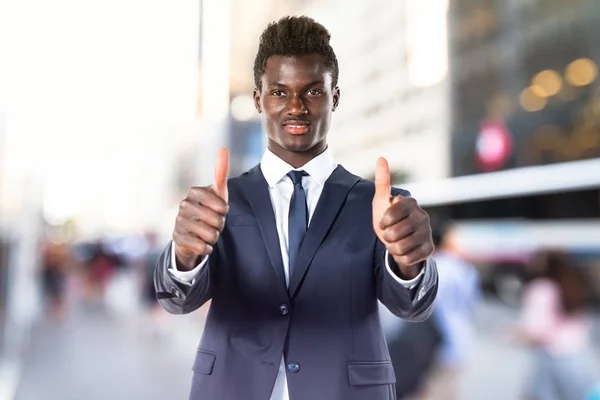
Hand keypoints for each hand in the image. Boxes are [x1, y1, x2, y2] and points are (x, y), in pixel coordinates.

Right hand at [173, 147, 229, 269]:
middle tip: (213, 222)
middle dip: (220, 225)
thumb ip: (220, 172)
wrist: (194, 232)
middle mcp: (183, 205)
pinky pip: (201, 247)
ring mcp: (178, 222)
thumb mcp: (218, 192)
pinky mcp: (177, 239)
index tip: (220, 209)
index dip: (224, 210)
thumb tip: (223, 148)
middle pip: (217, 221)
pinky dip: (207, 248)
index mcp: (194, 192)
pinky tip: (202, 244)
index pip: (221, 205)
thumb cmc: (209, 208)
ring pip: (210, 235)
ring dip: (214, 237)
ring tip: (207, 232)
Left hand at [372, 157, 432, 277]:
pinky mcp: (429, 248)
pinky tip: (405, 250)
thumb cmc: (389, 218)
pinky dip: (401, 257)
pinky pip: (407, 258)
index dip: (382, 223)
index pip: (389, 217)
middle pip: (393, 234)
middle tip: (390, 234)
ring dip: (393, 248)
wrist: (399, 240)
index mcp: (410, 202)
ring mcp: (427, 232)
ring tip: (396, 241)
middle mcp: (422, 216)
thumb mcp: (381, 200)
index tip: (384, 222)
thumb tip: (381, 157)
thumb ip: (382, 181)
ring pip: (400, 248)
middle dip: (386, 237)